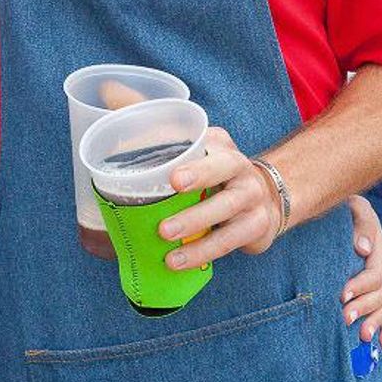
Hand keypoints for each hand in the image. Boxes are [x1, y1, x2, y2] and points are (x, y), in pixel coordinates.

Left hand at [158, 127, 281, 268]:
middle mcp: (240, 166)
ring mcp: (252, 196)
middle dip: (200, 176)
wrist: (267, 202)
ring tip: (164, 235)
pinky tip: (178, 261)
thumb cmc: (217, 177)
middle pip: (224, 166)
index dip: (190, 155)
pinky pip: (228, 240)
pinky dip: (202, 251)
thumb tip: (115, 120)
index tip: (173, 175)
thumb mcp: (198, 155)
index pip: (206, 142)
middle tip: (172, 187)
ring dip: (194, 222)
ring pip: (226, 206)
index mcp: (220, 145)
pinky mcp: (257, 225)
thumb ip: (162, 144)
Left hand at [341, 195, 381, 348]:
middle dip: (363, 308)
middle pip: (379, 293)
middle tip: (346, 318)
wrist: (341, 213)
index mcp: (379, 249)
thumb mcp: (354, 207)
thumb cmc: (344, 209)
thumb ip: (361, 224)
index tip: (343, 295)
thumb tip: (363, 249)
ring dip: (374, 322)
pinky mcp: (373, 290)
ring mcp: (378, 280)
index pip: (374, 272)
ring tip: (363, 337)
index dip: (360, 285)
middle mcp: (381, 267)